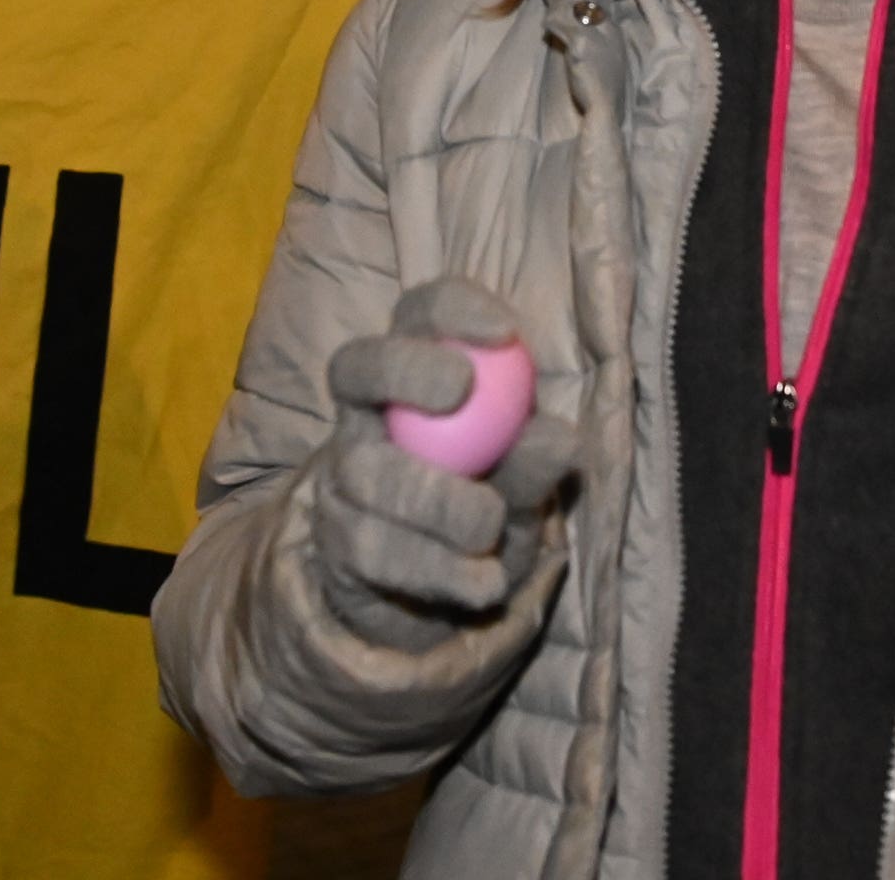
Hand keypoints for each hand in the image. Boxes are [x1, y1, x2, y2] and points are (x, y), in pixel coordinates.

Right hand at [307, 278, 576, 653]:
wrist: (450, 586)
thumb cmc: (496, 498)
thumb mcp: (525, 478)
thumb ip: (535, 458)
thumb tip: (559, 438)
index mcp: (418, 368)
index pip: (421, 312)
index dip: (452, 309)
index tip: (505, 332)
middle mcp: (366, 411)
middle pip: (357, 366)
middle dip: (405, 368)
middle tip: (459, 390)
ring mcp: (342, 473)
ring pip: (364, 470)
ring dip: (435, 500)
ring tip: (489, 530)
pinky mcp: (336, 539)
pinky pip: (372, 547)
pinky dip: (436, 568)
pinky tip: (482, 584)